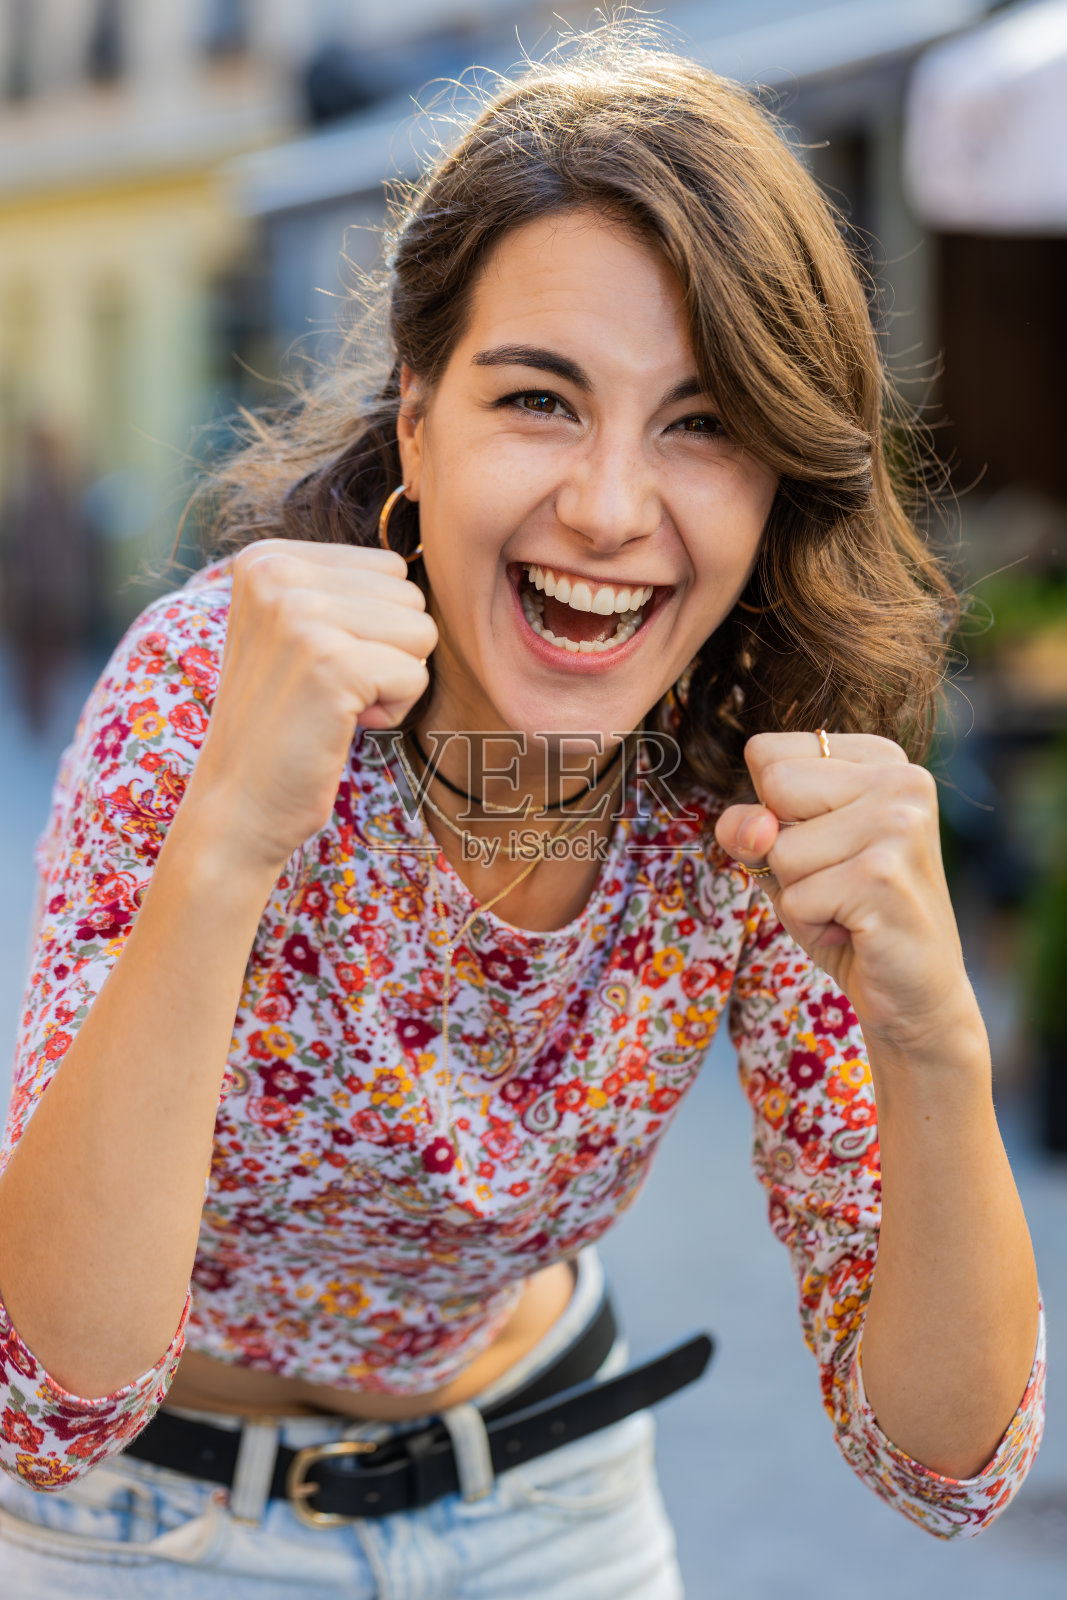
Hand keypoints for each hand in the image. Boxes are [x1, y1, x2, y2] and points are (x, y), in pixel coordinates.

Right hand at [186, 540, 436, 875]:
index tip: (318, 665)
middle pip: (410, 595)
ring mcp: (299, 613)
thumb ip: (344, 588)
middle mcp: (275, 572)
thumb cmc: (285, 722)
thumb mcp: (297, 630)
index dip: (373, 628)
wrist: (238, 804)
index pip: (389, 568)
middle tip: (328, 691)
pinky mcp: (329, 662)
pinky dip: (393, 711)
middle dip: (388, 653)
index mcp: (267, 557)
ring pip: (421, 631)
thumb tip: (423, 556)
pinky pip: (415, 674)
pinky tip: (342, 725)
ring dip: (392, 681)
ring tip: (334, 705)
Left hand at [715, 732, 979, 1055]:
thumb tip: (753, 827)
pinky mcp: (885, 876)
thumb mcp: (783, 856)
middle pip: (771, 788)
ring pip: (779, 848)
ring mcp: (898, 825)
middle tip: (833, 879)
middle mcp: (901, 779)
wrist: (914, 994)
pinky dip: (808, 925)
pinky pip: (795, 897)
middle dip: (781, 849)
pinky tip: (854, 930)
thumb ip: (749, 825)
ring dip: (797, 893)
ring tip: (845, 906)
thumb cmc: (843, 913)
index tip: (821, 844)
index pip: (766, 752)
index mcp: (879, 759)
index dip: (770, 810)